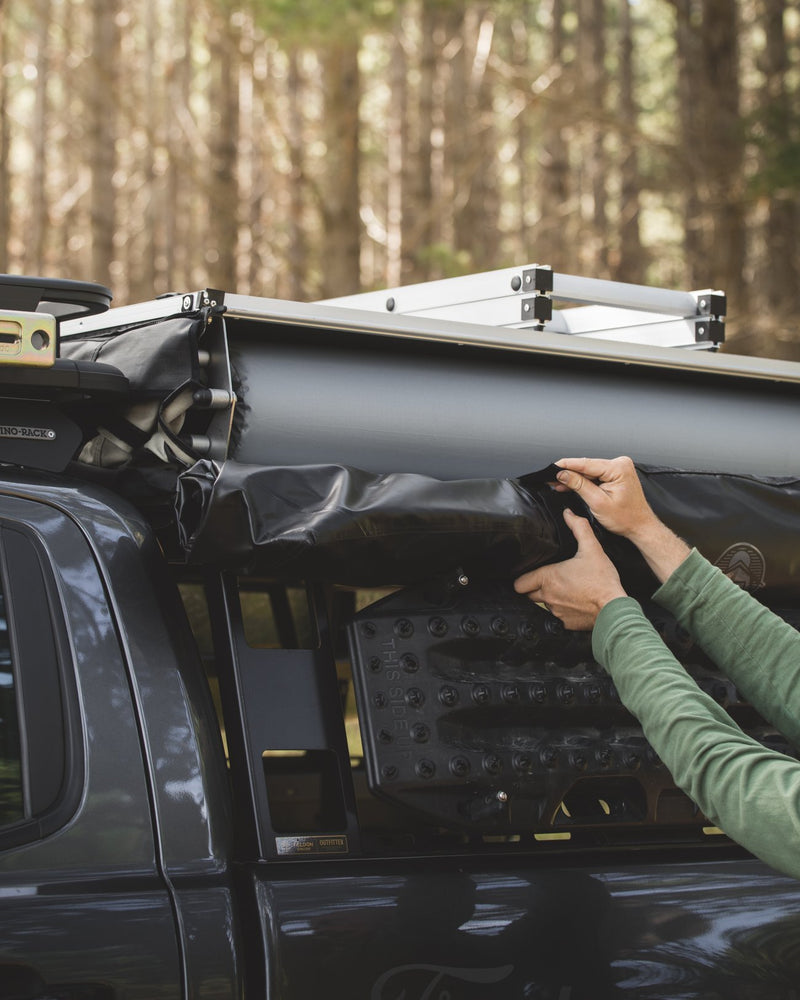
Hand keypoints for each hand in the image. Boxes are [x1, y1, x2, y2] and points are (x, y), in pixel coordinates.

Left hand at [513, 508, 626, 629]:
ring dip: (551, 598)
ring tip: (566, 589)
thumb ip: (579, 528)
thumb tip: (569, 514)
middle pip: (529, 594)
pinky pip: (559, 616)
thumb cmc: (603, 580)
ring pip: (545, 605)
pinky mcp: (566, 623)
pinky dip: (564, 610)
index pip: (519, 583)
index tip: (530, 574)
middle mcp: (548, 597)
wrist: (615, 608)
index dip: (523, 578)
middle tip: (549, 580)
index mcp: (548, 578)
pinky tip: (576, 602)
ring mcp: (556, 612)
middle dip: (535, 587)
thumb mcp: (592, 548)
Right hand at [554, 456, 689, 583]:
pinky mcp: (616, 474)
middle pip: (587, 466)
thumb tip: (563, 474)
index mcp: (618, 468)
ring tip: (558, 483)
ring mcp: (619, 468)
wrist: (640, 526)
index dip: (566, 465)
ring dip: (575, 478)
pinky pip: (596, 475)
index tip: (552, 467)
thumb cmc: (626, 518)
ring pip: (590, 471)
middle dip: (569, 473)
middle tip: (551, 478)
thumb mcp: (598, 502)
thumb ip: (579, 485)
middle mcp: (620, 464)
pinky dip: (584, 481)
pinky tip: (571, 485)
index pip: (586, 463)